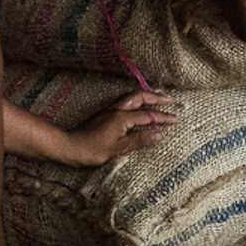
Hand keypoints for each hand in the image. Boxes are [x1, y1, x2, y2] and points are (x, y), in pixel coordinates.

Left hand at [60, 88, 175, 167]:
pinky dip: (135, 99)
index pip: (148, 115)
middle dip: (157, 97)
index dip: (164, 118)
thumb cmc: (91, 150)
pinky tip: (136, 104)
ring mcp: (109, 110)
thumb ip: (139, 140)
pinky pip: (124, 100)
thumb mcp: (118, 149)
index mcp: (122, 117)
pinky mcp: (104, 114)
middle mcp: (116, 110)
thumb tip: (159, 134)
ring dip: (146, 95)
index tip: (177, 119)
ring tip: (157, 95)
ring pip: (131, 96)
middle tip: (170, 100)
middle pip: (140, 97)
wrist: (68, 146)